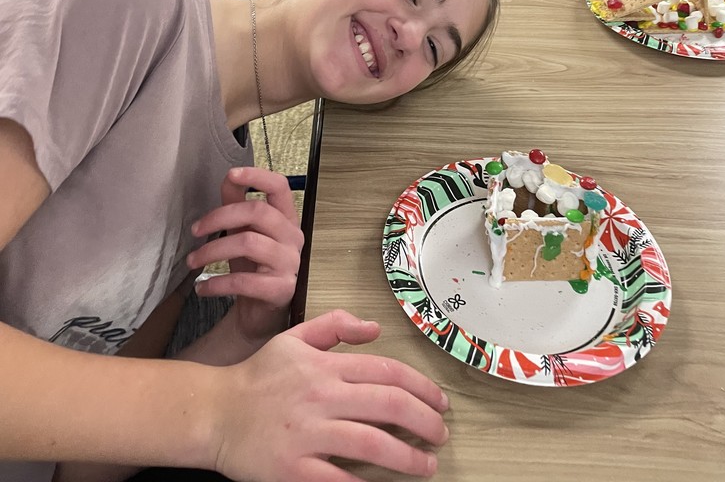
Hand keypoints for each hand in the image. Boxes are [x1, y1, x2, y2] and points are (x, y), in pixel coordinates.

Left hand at [186, 167, 303, 344]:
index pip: (280, 187)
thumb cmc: (253, 268)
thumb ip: (238, 205)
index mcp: (286, 219)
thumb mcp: (244, 233)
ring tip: (192, 261)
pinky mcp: (281, 290)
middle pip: (257, 211)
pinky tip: (201, 287)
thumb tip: (229, 177)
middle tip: (194, 230)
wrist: (260, 314)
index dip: (257, 176)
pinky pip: (243, 281)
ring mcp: (290, 264)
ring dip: (212, 251)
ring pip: (248, 242)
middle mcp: (293, 237)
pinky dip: (216, 283)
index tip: (232, 174)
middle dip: (219, 217)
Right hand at [213, 310, 448, 480]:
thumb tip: (375, 328)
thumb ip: (335, 326)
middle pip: (387, 405)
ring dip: (407, 457)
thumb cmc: (258, 377)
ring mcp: (307, 434)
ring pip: (371, 443)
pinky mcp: (292, 469)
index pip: (387, 372)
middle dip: (424, 421)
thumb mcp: (295, 338)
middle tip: (441, 435)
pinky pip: (337, 480)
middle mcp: (321, 397)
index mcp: (325, 366)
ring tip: (426, 465)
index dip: (422, 387)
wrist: (214, 412)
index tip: (440, 402)